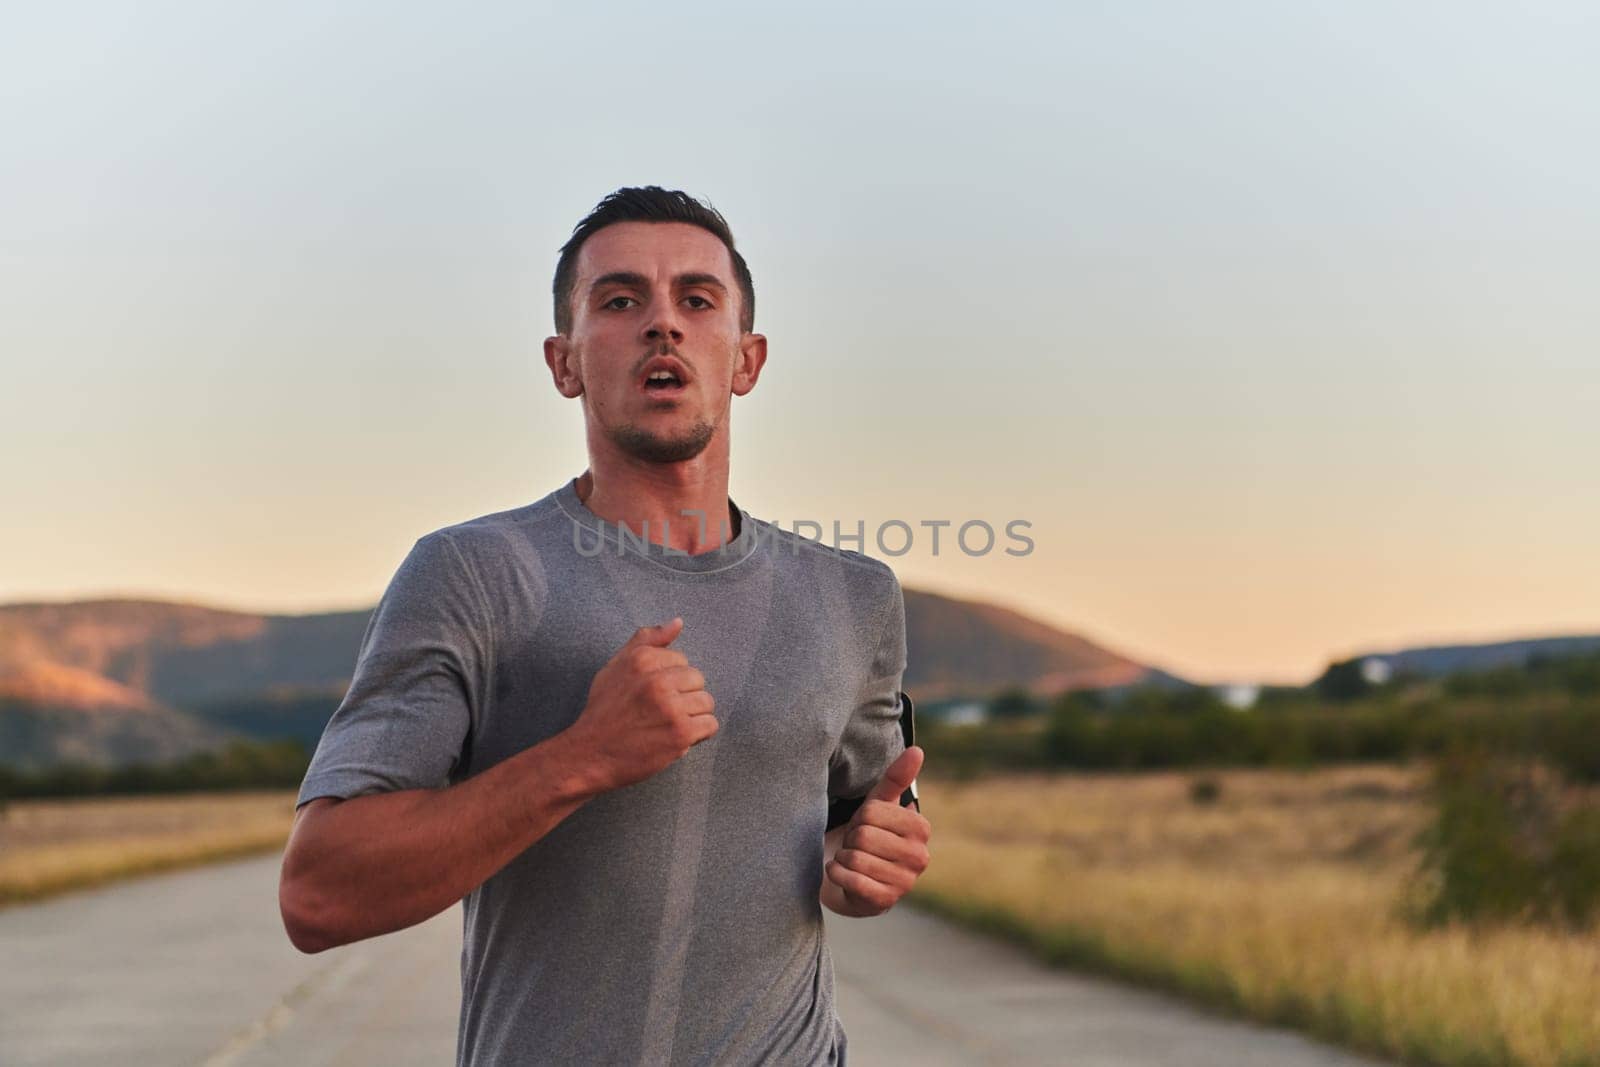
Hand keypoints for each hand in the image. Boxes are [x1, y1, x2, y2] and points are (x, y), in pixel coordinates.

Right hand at [564, 618, 717, 793]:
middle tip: (660, 712)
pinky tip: (677, 737)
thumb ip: (647, 641)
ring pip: (707, 702)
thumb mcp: (616, 666)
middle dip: (684, 696)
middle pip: (697, 679)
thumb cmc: (603, 710)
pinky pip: (710, 724)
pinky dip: (698, 734)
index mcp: (642, 659)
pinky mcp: (680, 733)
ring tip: (668, 725)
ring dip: (692, 716)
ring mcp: (670, 707)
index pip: (681, 660)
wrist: (589, 754)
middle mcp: (657, 680)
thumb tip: (678, 622)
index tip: (652, 695)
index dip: (669, 680)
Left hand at [823, 746, 930, 915]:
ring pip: (855, 858)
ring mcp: (905, 882)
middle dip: (850, 840)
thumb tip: (917, 750)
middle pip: (862, 835)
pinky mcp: (885, 902)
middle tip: (856, 845)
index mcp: (921, 828)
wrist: (856, 878)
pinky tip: (841, 872)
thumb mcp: (879, 805)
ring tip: (851, 859)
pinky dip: (837, 873)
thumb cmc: (870, 835)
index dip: (858, 818)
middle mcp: (919, 856)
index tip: (865, 827)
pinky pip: (851, 880)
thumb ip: (897, 778)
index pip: (871, 812)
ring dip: (843, 858)